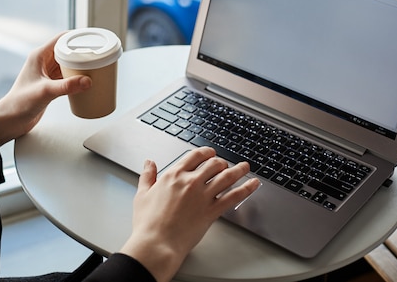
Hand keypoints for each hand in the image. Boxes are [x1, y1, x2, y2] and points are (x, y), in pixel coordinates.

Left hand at [0, 32, 91, 144]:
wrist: (10, 120)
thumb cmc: (19, 103)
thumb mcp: (45, 92)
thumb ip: (66, 86)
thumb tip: (87, 81)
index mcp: (39, 56)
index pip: (61, 39)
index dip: (77, 37)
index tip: (92, 39)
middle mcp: (43, 62)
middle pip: (67, 50)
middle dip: (82, 52)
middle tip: (98, 56)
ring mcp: (47, 74)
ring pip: (68, 64)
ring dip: (81, 65)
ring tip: (96, 68)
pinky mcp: (51, 85)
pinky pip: (67, 76)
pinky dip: (77, 77)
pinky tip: (86, 82)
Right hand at [119, 147, 260, 281]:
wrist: (157, 243)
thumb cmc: (148, 222)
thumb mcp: (142, 194)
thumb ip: (148, 176)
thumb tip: (149, 163)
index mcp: (174, 175)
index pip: (195, 156)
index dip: (206, 152)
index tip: (210, 154)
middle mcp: (191, 182)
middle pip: (214, 164)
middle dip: (221, 162)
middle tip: (225, 164)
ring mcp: (203, 196)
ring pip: (227, 176)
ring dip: (239, 170)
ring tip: (245, 167)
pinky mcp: (212, 211)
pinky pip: (234, 196)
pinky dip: (247, 189)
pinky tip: (253, 184)